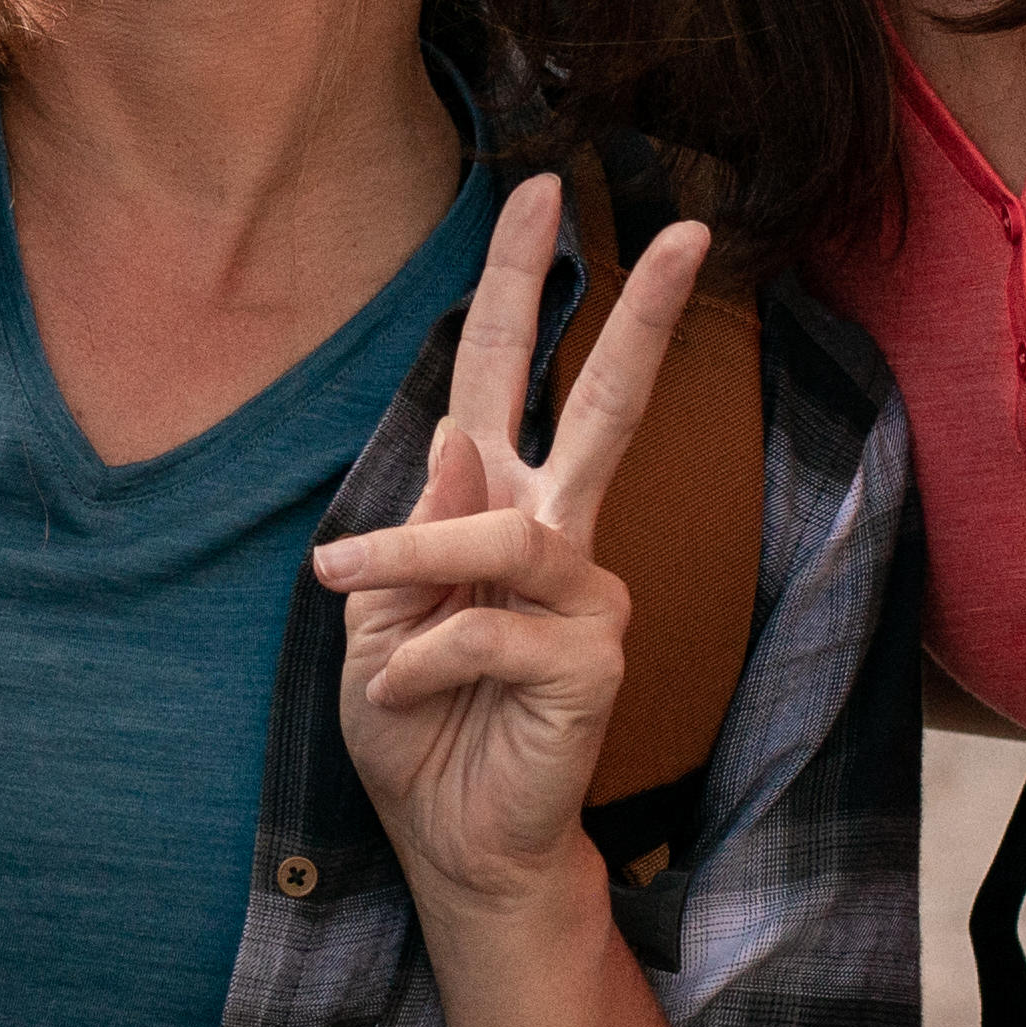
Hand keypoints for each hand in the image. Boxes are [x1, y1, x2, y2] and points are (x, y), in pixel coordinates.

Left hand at [306, 179, 716, 922]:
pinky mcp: (593, 656)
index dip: (519, 283)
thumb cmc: (415, 720)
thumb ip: (410, 531)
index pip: (509, 371)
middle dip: (638, 314)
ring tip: (341, 581)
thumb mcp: (374, 615)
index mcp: (495, 502)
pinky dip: (422, 657)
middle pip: (605, 402)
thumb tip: (464, 441)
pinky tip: (406, 692)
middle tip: (683, 230)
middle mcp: (555, 530)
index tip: (540, 190)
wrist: (452, 836)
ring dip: (409, 557)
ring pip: (497, 532)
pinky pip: (485, 627)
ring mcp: (585, 590)